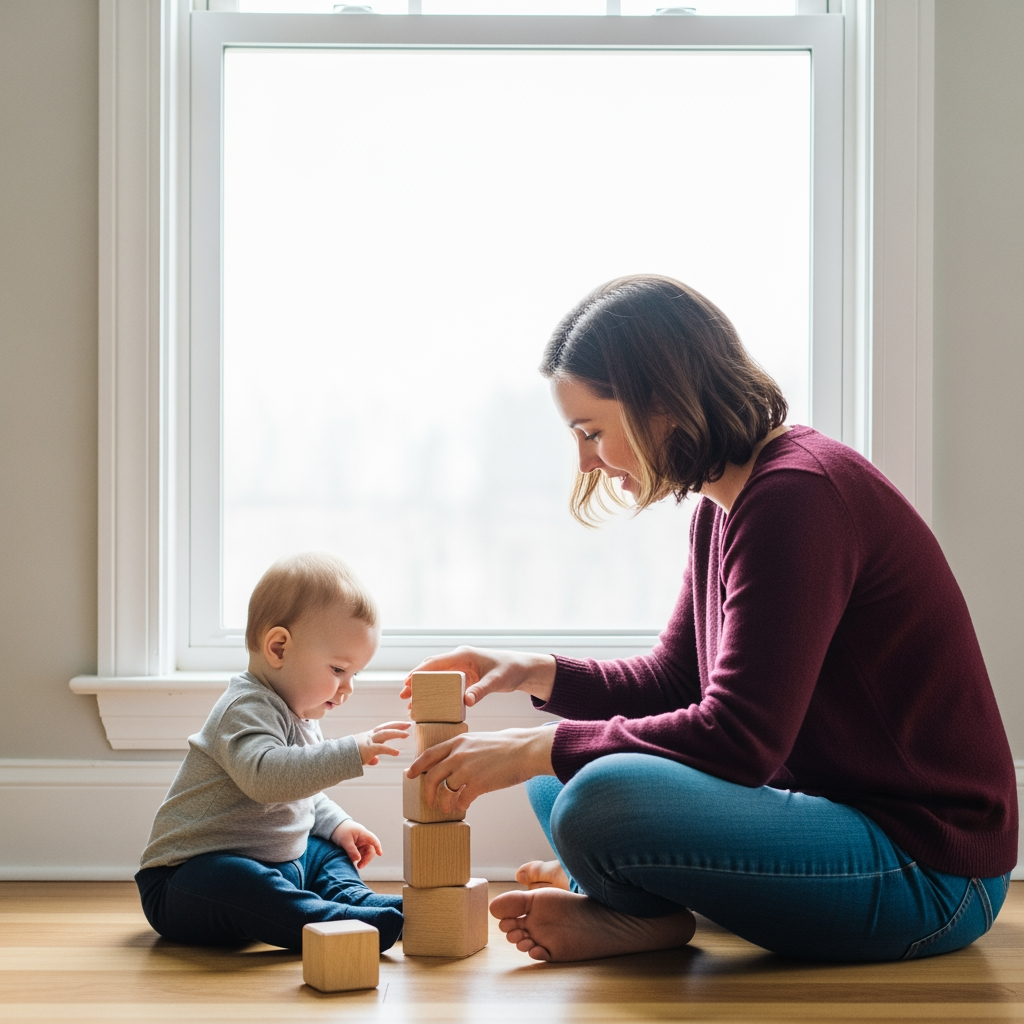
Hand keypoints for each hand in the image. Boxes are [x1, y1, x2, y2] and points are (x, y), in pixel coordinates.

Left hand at [330, 819, 382, 869]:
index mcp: (363, 834)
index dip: (378, 847)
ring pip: (365, 853)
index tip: (380, 854)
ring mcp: (359, 843)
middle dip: (367, 859)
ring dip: (362, 860)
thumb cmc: (341, 831)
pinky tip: (353, 862)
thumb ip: (352, 850)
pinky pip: (359, 854)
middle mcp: (363, 839)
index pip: (373, 840)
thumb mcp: (345, 841)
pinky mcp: (355, 847)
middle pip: (370, 850)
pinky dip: (358, 859)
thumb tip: (358, 859)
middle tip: (360, 866)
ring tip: (357, 866)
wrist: (334, 826)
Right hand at [354, 720, 409, 765]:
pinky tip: (397, 752)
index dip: (394, 725)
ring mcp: (369, 742)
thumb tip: (376, 760)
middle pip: (386, 727)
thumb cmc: (349, 756)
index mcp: (369, 736)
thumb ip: (371, 757)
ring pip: (385, 734)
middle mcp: (369, 736)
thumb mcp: (362, 755)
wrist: (337, 757)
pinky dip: (390, 750)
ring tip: (406, 735)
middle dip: (398, 725)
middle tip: (408, 724)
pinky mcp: (368, 749)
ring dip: (396, 733)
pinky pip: (381, 748)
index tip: (404, 724)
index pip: (383, 727)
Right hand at [400, 647, 556, 707]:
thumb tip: (466, 702)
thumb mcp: (496, 681)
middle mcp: (459, 659)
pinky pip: (444, 683)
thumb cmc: (510, 670)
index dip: (420, 672)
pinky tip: (428, 704)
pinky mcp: (464, 676)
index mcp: (463, 655)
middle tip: (403, 696)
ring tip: (410, 702)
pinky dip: (434, 691)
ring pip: (436, 676)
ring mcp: (460, 667)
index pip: (436, 662)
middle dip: (416, 681)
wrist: (521, 669)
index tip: (407, 683)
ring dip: (423, 687)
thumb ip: (481, 690)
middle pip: (431, 669)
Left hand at [405, 727, 556, 814]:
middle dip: (426, 792)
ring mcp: (467, 770)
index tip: (410, 774)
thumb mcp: (477, 740)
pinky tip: (462, 807)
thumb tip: (450, 763)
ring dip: (444, 803)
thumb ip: (462, 749)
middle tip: (428, 801)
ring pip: (445, 791)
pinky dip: (460, 806)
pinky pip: (461, 800)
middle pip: (431, 776)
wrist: (524, 750)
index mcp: (457, 741)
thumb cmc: (504, 746)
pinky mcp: (478, 784)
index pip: (429, 755)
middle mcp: (458, 755)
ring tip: (446, 808)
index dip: (417, 766)